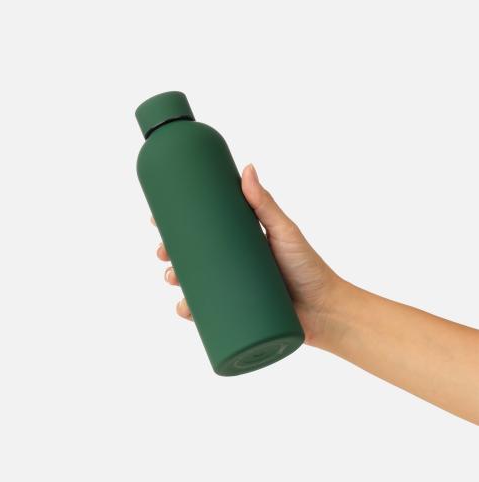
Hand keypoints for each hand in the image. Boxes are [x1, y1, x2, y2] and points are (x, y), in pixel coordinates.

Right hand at [153, 163, 341, 345]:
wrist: (324, 311)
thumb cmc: (308, 267)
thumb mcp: (284, 232)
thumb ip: (265, 203)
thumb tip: (247, 168)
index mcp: (240, 242)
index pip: (203, 229)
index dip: (178, 226)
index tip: (157, 219)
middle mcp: (233, 264)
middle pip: (192, 256)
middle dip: (170, 254)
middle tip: (162, 253)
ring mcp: (233, 289)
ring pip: (194, 284)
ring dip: (176, 281)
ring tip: (172, 280)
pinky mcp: (236, 313)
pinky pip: (206, 313)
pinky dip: (190, 311)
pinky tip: (182, 309)